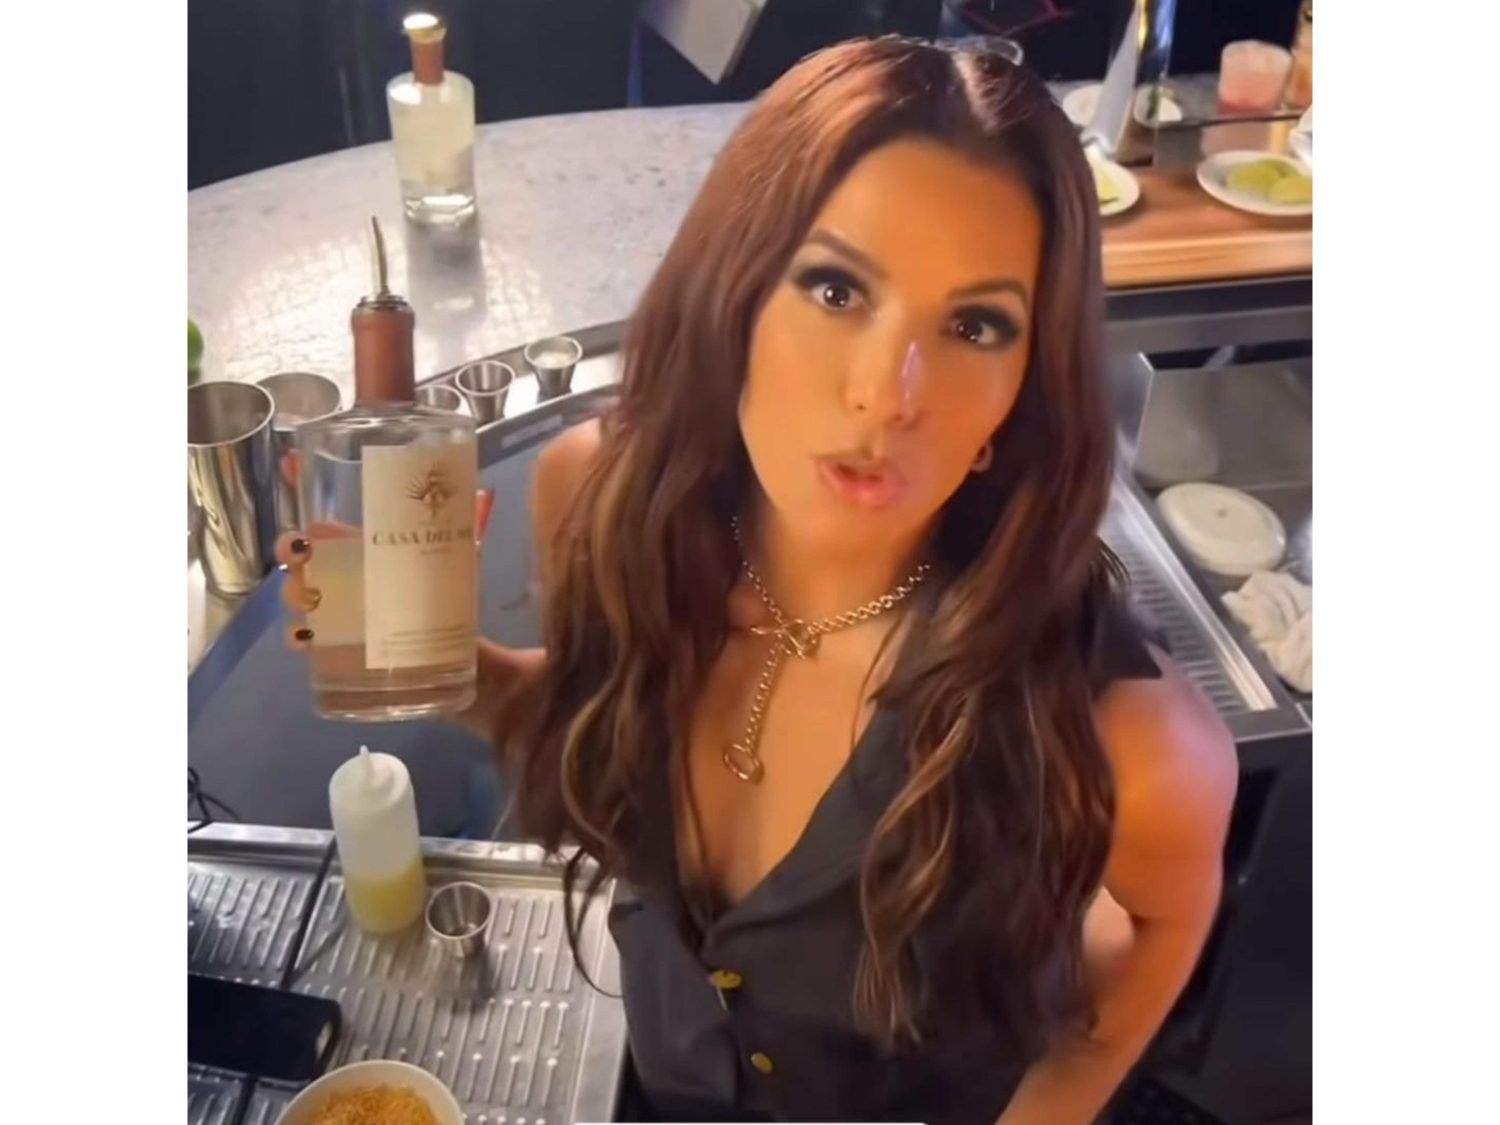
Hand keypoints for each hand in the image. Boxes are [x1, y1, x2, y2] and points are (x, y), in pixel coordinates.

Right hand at [276, 487, 495, 650]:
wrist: (466, 663)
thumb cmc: (455, 607)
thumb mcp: (460, 566)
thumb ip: (465, 537)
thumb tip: (485, 494)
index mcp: (372, 549)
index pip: (334, 519)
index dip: (307, 489)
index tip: (290, 466)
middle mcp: (349, 577)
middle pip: (305, 555)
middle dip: (292, 548)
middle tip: (300, 550)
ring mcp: (340, 613)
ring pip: (302, 594)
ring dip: (294, 591)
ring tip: (308, 595)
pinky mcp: (339, 651)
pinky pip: (309, 641)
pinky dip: (299, 637)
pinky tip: (305, 636)